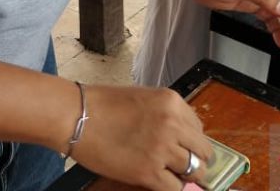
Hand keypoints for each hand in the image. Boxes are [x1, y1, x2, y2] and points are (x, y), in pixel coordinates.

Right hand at [71, 85, 213, 190]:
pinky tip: (160, 183)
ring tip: (171, 176)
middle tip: (182, 166)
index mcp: (172, 102)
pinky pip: (176, 188)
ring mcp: (163, 149)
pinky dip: (172, 188)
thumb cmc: (101, 104)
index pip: (198, 128)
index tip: (184, 149)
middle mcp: (173, 124)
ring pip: (194, 171)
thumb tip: (180, 136)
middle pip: (203, 151)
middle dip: (195, 160)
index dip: (191, 141)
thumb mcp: (142, 98)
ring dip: (185, 176)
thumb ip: (165, 114)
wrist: (76, 116)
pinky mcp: (149, 173)